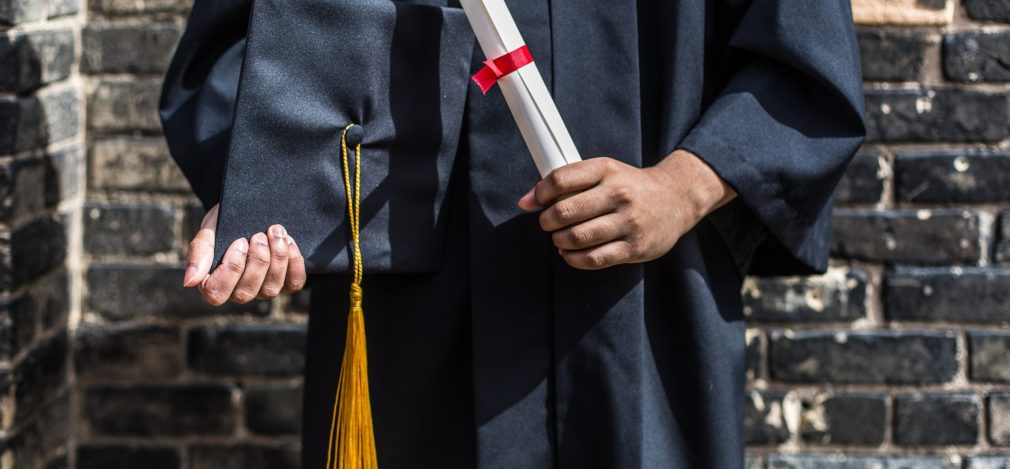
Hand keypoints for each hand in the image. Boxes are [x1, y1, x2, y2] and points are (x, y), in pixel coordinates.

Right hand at [184, 203, 307, 304]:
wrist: (250, 211)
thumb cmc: (225, 223)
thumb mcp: (210, 231)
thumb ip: (199, 253)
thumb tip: (189, 282)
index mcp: (214, 282)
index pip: (217, 293)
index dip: (231, 269)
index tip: (239, 242)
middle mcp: (239, 291)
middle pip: (247, 292)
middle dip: (257, 261)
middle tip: (258, 235)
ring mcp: (263, 289)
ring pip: (271, 289)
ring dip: (276, 258)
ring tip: (275, 232)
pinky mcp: (286, 282)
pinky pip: (294, 283)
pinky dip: (294, 262)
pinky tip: (289, 241)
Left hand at [518, 150, 735, 269]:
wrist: (676, 199)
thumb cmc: (630, 187)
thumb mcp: (604, 172)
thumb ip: (568, 183)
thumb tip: (525, 200)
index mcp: (608, 169)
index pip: (561, 179)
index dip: (540, 193)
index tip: (533, 202)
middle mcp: (619, 193)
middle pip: (565, 211)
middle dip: (547, 221)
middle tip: (548, 223)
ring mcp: (628, 222)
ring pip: (577, 237)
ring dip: (559, 240)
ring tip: (560, 238)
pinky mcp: (634, 247)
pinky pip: (593, 259)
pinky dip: (573, 258)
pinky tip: (570, 252)